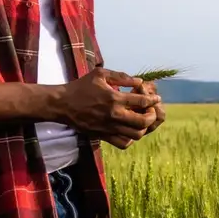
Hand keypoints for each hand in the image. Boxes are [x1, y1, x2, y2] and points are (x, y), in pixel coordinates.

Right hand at [49, 69, 163, 148]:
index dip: (152, 99)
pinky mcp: (103, 136)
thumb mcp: (100, 74)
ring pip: (136, 135)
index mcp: (114, 99)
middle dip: (151, 116)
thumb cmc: (81, 86)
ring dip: (143, 127)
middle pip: (143, 122)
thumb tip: (139, 81)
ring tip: (141, 120)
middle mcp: (114, 115)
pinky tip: (129, 129)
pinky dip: (131, 138)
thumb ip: (121, 77)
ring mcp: (109, 128)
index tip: (156, 98)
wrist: (62, 104)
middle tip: (150, 110)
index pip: (142, 101)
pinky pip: (123, 143)